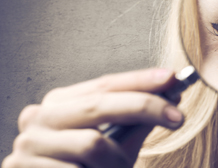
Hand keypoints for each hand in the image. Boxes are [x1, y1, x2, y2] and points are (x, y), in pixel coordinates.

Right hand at [2, 68, 183, 167]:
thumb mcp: (115, 146)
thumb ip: (138, 122)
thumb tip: (172, 95)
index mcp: (61, 104)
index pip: (105, 84)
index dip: (140, 80)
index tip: (173, 78)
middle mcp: (39, 117)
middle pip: (100, 104)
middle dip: (144, 108)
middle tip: (177, 117)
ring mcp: (28, 143)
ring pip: (92, 143)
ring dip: (116, 161)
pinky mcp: (21, 167)